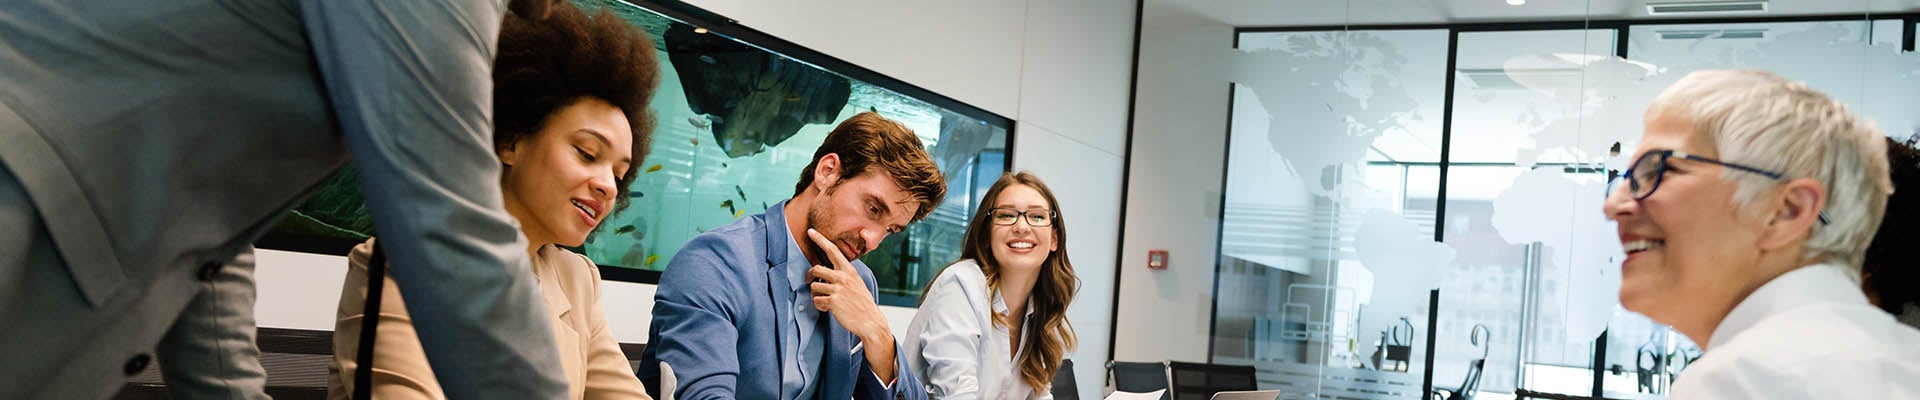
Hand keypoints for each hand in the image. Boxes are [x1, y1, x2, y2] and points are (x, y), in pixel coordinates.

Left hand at [805, 229, 896, 382]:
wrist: (870, 321)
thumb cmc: (861, 302)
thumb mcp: (856, 283)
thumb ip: (842, 275)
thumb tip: (823, 273)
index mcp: (849, 270)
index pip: (832, 250)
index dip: (820, 240)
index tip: (810, 231)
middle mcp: (843, 277)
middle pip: (816, 269)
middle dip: (810, 276)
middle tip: (811, 282)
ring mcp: (838, 289)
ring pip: (814, 287)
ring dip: (817, 295)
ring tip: (827, 300)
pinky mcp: (833, 301)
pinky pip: (816, 301)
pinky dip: (820, 306)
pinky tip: (829, 309)